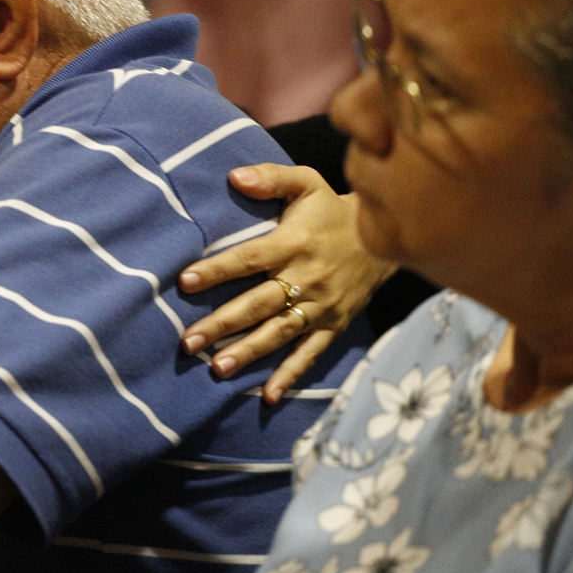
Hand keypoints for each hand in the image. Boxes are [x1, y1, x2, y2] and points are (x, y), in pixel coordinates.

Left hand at [177, 164, 393, 401]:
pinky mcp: (334, 324)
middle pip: (258, 304)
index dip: (217, 270)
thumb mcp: (306, 183)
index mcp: (293, 244)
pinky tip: (268, 395)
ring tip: (216, 368)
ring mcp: (321, 306)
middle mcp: (306, 278)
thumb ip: (270, 178)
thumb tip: (234, 177)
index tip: (185, 281)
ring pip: (279, 333)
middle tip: (188, 341)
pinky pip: (311, 353)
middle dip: (222, 324)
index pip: (248, 259)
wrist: (387, 237)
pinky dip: (291, 375)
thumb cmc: (332, 209)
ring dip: (248, 352)